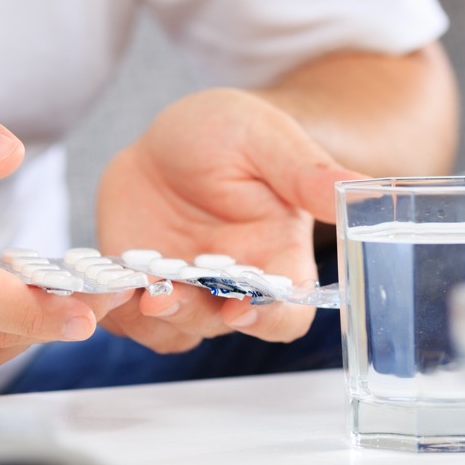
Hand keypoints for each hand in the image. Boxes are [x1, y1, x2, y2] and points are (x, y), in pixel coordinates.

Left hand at [95, 88, 363, 351]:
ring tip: (129, 286)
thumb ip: (310, 175)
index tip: (242, 307)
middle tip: (163, 293)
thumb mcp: (269, 142)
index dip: (268, 319)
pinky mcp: (137, 285)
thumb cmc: (233, 134)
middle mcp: (230, 287)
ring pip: (170, 330)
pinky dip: (108, 307)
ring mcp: (182, 289)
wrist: (173, 139)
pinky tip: (94, 286)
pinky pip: (123, 315)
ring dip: (148, 317)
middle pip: (219, 327)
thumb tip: (369, 193)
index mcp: (276, 261)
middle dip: (191, 313)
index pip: (286, 314)